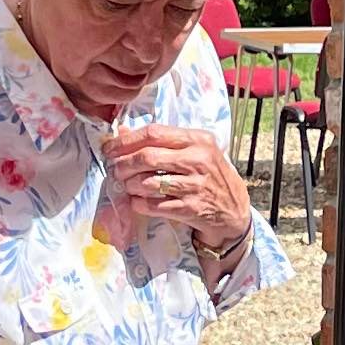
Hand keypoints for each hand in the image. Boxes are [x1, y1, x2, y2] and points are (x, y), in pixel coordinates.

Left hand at [101, 125, 249, 247]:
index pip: (154, 133)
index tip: (110, 149)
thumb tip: (122, 133)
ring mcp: (195, 186)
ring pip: (148, 183)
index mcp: (198, 140)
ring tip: (127, 186)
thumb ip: (162, 141)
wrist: (233, 211)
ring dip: (130, 185)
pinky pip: (154, 206)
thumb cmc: (210, 176)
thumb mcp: (195, 152)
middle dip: (124, 164)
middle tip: (115, 170)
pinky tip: (136, 202)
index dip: (126, 141)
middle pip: (148, 157)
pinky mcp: (190, 209)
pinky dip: (139, 204)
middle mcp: (198, 160)